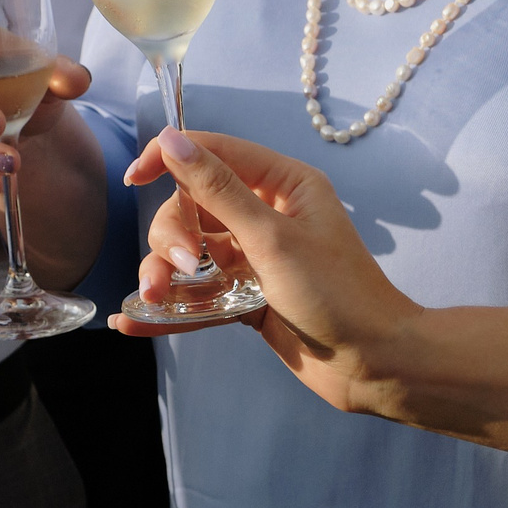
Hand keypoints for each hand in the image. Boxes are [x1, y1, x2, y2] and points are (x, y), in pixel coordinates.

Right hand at [119, 128, 417, 409]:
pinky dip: (169, 308)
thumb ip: (218, 191)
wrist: (374, 366)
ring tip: (152, 300)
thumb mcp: (273, 238)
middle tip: (183, 267)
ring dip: (163, 273)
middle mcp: (265, 215)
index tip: (133, 178)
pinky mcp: (245, 297)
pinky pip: (197, 294)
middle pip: (192, 208)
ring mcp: (253, 258)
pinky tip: (133, 322)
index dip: (170, 158)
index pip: (212, 153)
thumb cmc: (337, 294)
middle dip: (173, 236)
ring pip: (188, 253)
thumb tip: (173, 141)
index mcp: (282, 184)